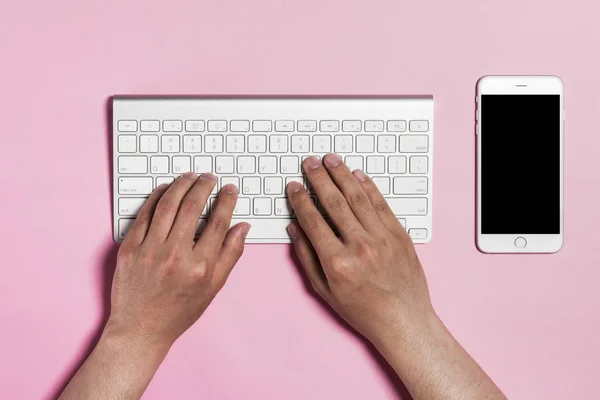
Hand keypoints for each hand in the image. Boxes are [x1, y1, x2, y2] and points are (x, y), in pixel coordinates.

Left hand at [108, 172, 249, 350]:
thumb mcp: (214, 287)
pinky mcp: (129, 248)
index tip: (229, 189)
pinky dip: (156, 197)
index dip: (226, 200)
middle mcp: (175, 255)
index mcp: (200, 266)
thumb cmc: (179, 311)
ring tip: (190, 177)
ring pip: (168, 204)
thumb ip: (230, 254)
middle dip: (204, 185)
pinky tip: (165, 189)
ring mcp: (149, 250)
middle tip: (209, 178)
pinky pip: (144, 214)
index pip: (218, 221)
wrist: (140, 329)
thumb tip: (242, 227)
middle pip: (192, 206)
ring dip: (181, 185)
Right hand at [286, 154, 433, 345]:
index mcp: (337, 262)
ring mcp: (382, 238)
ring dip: (342, 175)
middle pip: (334, 202)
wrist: (403, 319)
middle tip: (310, 162)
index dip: (300, 199)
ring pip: (358, 197)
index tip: (294, 186)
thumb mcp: (324, 290)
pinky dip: (369, 187)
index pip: (313, 220)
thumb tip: (294, 228)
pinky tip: (357, 175)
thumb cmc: (362, 310)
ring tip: (330, 160)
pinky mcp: (399, 235)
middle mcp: (359, 246)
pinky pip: (381, 204)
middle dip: (319, 178)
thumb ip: (306, 257)